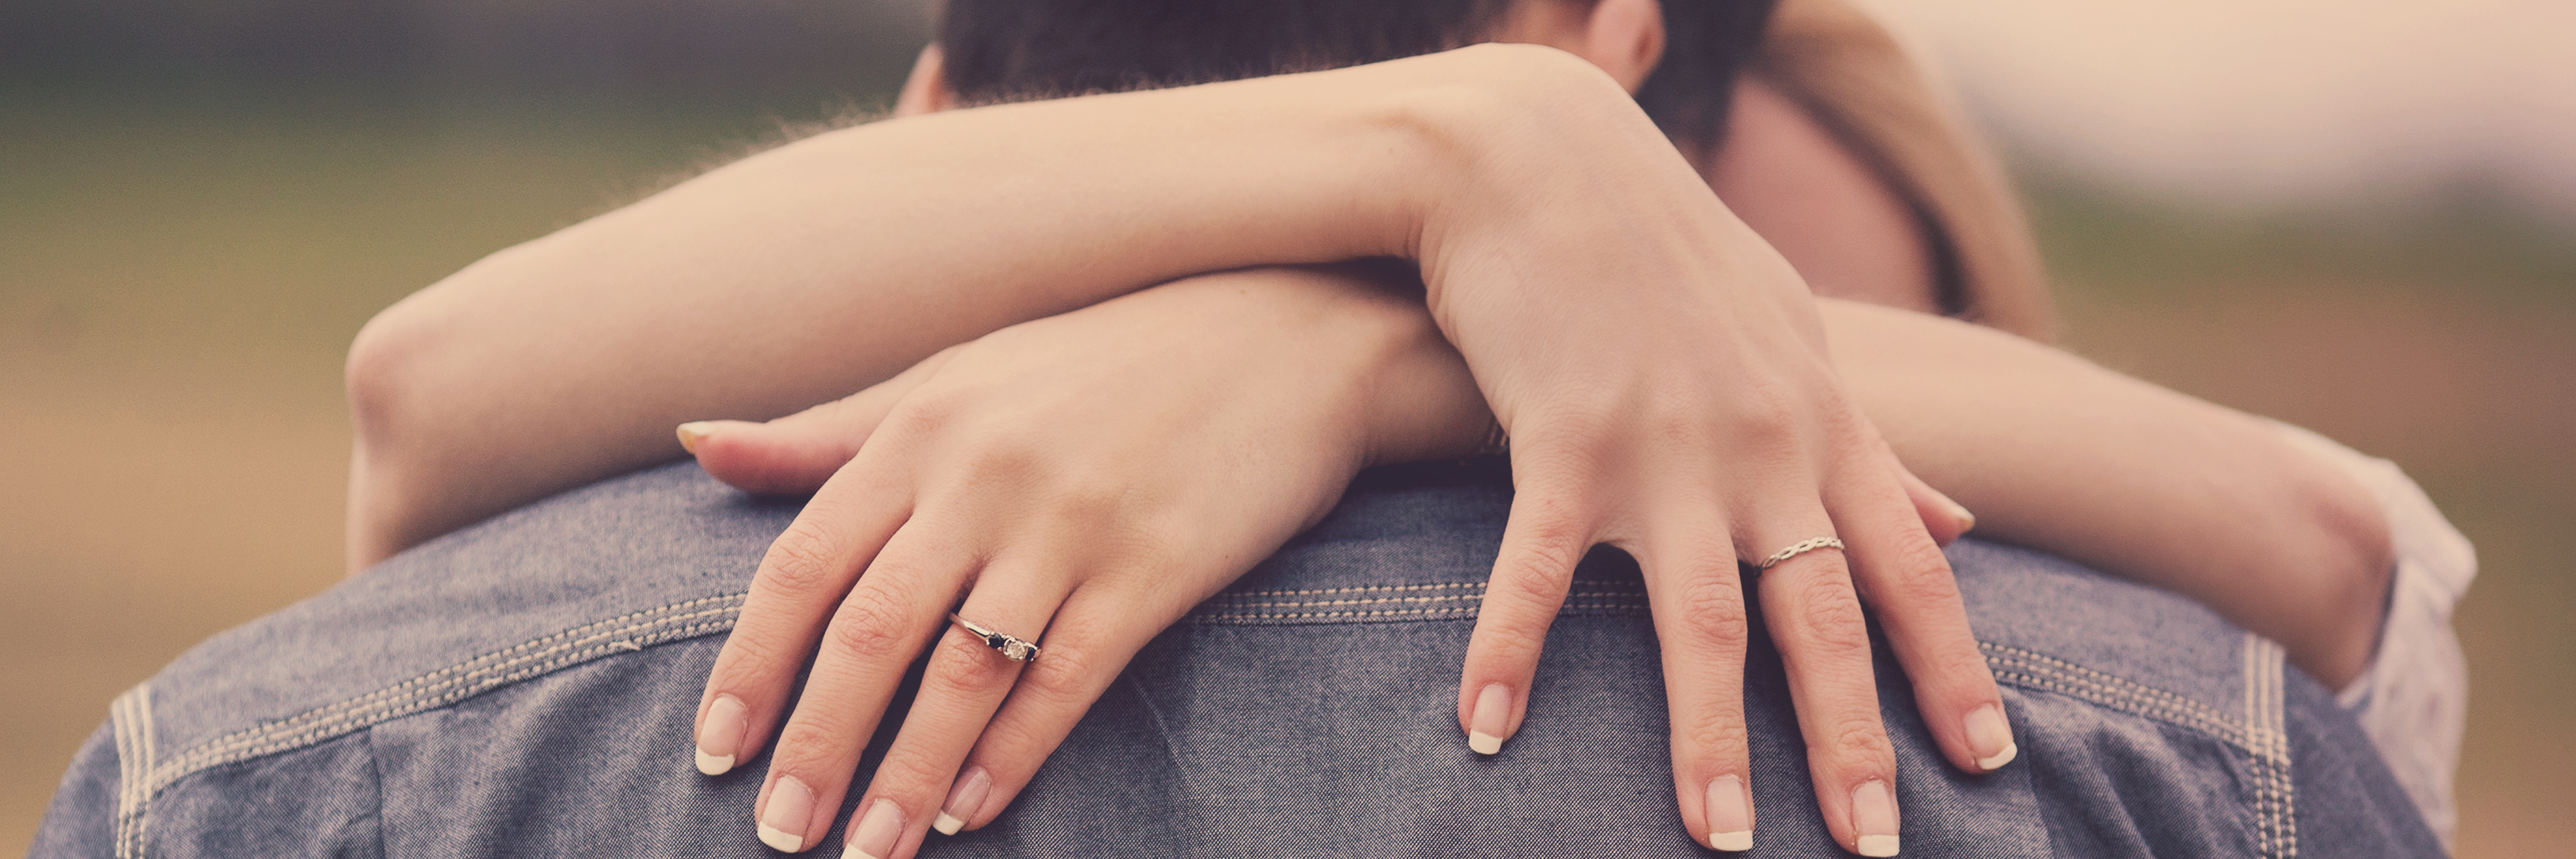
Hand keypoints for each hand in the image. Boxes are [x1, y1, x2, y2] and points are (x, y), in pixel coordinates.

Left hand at [681, 266, 1488, 857]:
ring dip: (904, 776)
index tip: (713, 751)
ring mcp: (1072, 522)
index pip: (803, 564)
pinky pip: (1066, 680)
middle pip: (868, 632)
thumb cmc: (1103, 363)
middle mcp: (985, 473)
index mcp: (923, 425)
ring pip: (961, 673)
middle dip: (814, 745)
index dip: (750, 667)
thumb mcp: (959, 376)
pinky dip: (1011, 755)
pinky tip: (970, 810)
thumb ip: (830, 429)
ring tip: (869, 850)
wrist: (1285, 336)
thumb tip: (697, 443)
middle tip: (779, 832)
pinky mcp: (1155, 567)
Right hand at [1407, 55, 2012, 853]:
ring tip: (1721, 841)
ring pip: (1699, 620)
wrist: (1543, 157)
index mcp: (1820, 426)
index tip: (1989, 762)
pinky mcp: (1559, 441)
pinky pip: (1541, 571)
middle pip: (1819, 617)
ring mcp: (1661, 448)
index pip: (1907, 570)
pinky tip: (1484, 730)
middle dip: (1850, 740)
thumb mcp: (1795, 338)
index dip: (1951, 669)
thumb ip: (1876, 442)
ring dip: (1708, 740)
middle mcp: (1759, 448)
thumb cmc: (1668, 252)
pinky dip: (1509, 651)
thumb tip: (1963, 524)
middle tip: (1874, 845)